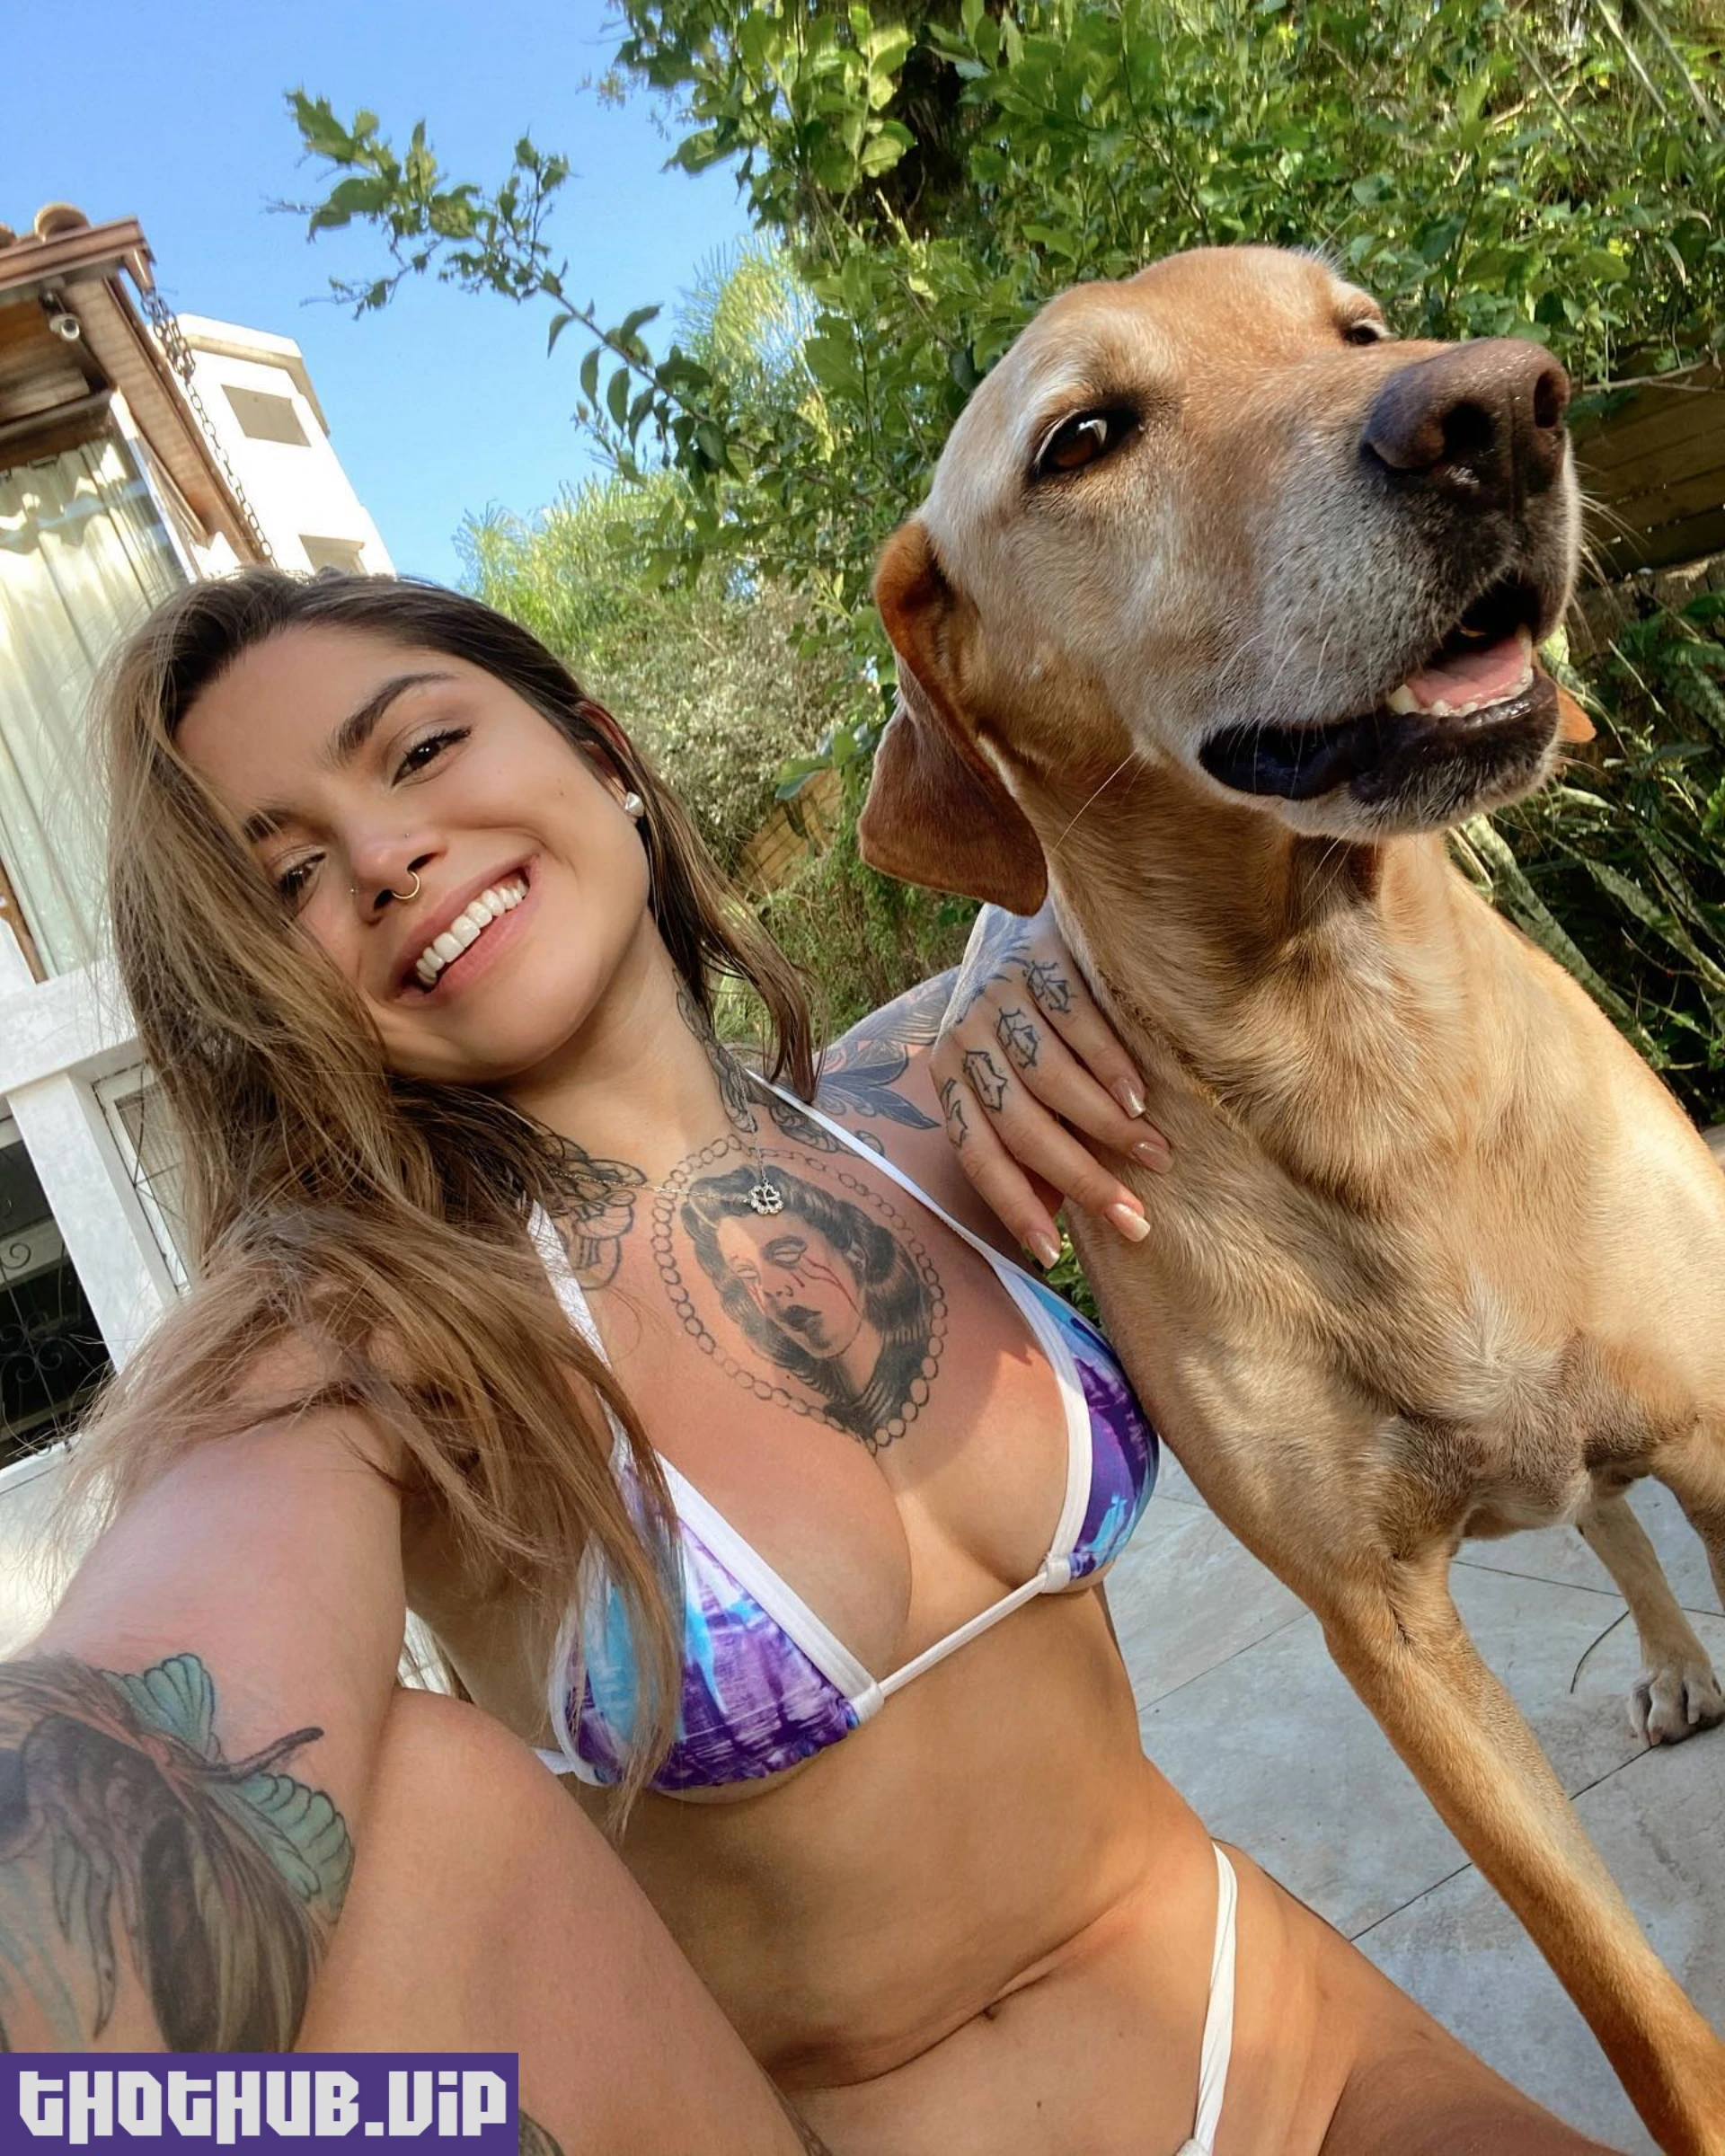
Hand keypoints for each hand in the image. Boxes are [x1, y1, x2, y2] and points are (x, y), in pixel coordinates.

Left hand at [932, 903, 1169, 1267]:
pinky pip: (1078, 1024)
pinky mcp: (1038, 958)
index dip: (1012, 1207)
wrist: (1028, 923)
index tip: (1051, 1255)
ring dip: (1108, 1127)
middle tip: (1133, 1217)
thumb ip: (1028, 1146)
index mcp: (948, 1077)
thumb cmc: (1029, 1028)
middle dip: (1080, 1178)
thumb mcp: (1014, 1084)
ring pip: (1052, 1078)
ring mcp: (998, 993)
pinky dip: (1112, 1068)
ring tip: (1156, 1157)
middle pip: (1021, 1124)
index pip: (977, 1154)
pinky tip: (1142, 1100)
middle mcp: (964, 1036)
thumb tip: (1052, 1232)